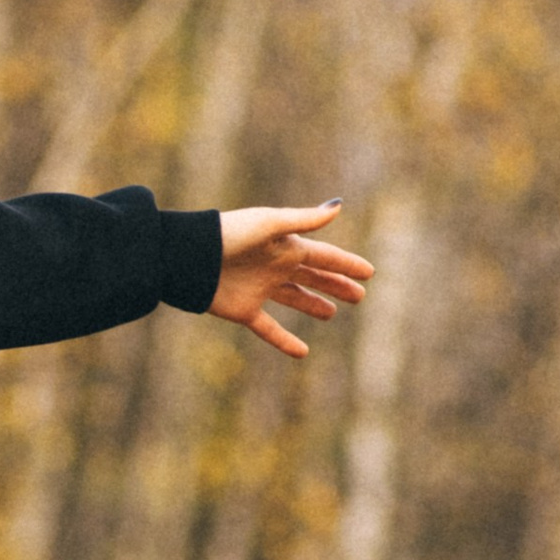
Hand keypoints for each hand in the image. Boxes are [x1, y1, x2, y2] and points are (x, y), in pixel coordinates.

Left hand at [208, 204, 370, 361]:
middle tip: (359, 296)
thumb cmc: (230, 235)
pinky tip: (302, 353)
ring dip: (313, 305)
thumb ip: (304, 220)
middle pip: (313, 277)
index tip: (369, 273)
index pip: (325, 256)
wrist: (190, 258)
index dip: (347, 264)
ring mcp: (260, 289)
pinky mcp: (244, 310)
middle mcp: (275, 266)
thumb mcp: (270, 225)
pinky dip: (284, 341)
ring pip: (294, 299)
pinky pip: (268, 328)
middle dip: (335, 284)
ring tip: (331, 313)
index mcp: (285, 246)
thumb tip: (339, 206)